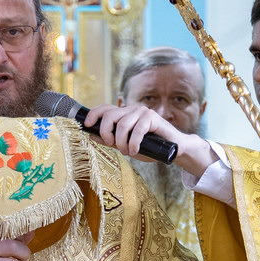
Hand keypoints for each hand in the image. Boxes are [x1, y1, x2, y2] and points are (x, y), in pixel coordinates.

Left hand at [83, 104, 211, 176]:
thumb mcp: (125, 145)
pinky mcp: (152, 117)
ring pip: (122, 125)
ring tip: (128, 152)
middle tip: (113, 146)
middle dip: (107, 133)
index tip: (87, 125)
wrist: (172, 149)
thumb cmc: (149, 147)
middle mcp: (131, 110)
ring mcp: (142, 112)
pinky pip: (137, 130)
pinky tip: (136, 151)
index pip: (104, 108)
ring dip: (122, 143)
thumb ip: (110, 140)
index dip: (94, 115)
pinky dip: (134, 144)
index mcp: (123, 114)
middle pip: (109, 116)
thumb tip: (91, 136)